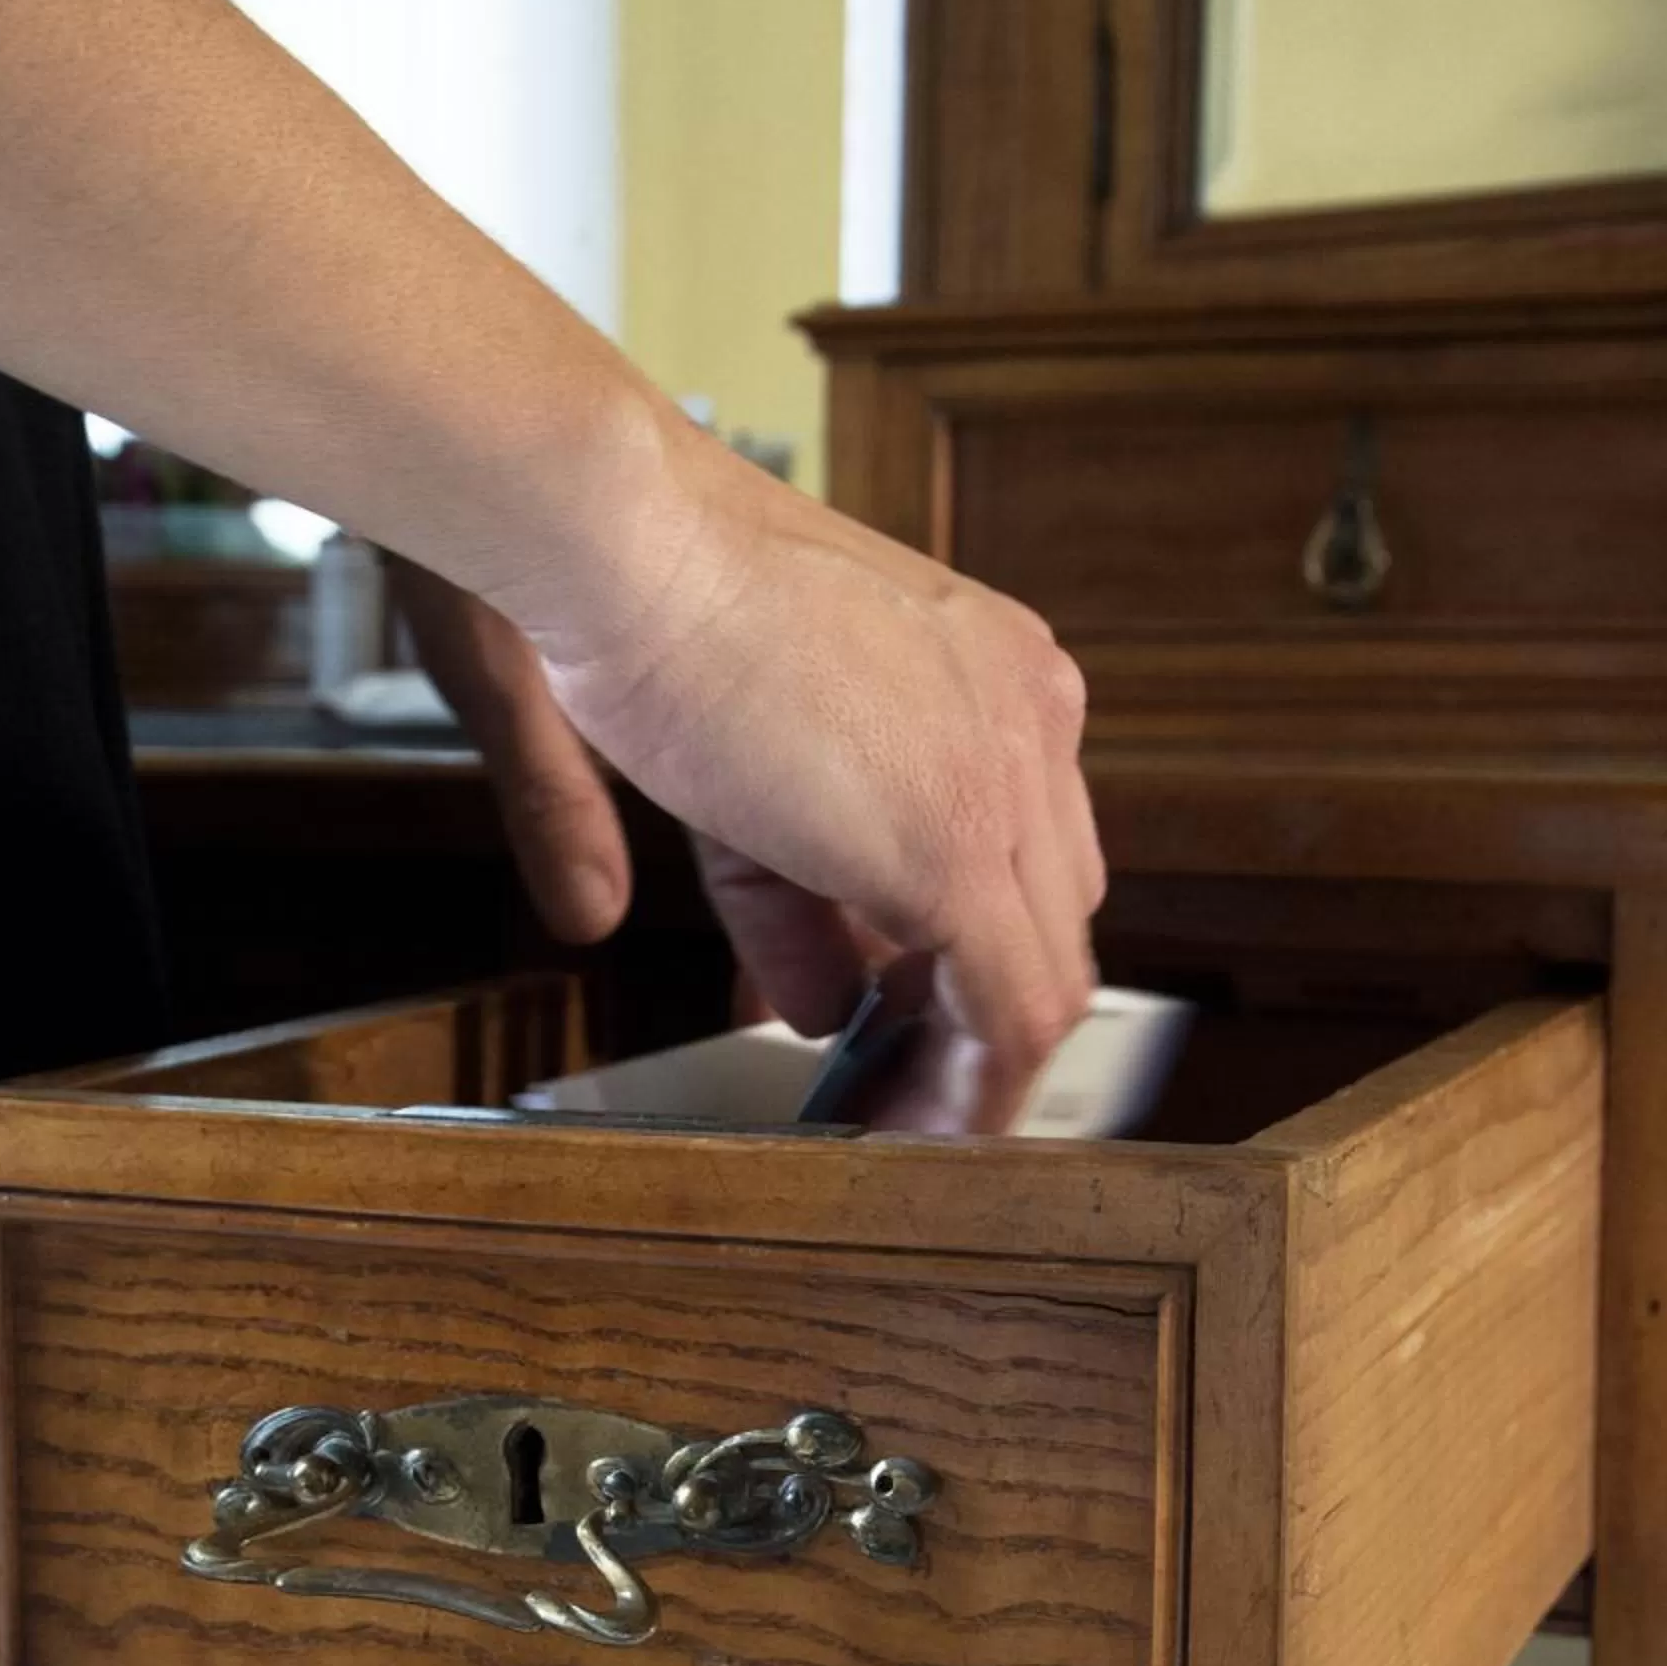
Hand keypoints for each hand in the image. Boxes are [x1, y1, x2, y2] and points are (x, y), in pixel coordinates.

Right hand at [408, 433, 1105, 1130]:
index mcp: (984, 666)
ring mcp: (1006, 778)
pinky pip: (1011, 1011)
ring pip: (1042, 971)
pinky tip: (916, 1128)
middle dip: (970, 1008)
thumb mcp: (734, 773)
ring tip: (904, 1126)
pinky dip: (972, 1087)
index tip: (898, 1013)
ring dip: (973, 1067)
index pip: (1013, 843)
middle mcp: (1025, 712)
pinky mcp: (958, 849)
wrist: (622, 537)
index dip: (959, 947)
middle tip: (898, 1082)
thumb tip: (815, 1005)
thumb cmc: (648, 598)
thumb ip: (788, 901)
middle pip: (1044, 908)